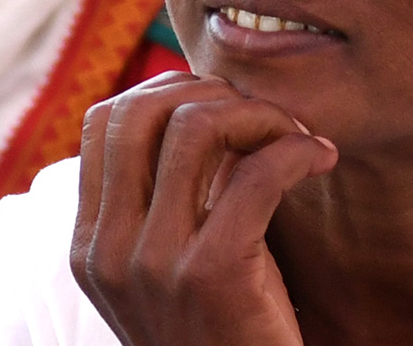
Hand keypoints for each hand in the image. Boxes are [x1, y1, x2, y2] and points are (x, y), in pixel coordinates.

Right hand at [70, 73, 338, 345]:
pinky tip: (320, 160)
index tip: (222, 108)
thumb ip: (172, 193)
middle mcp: (109, 249)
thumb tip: (208, 103)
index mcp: (91, 242)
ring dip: (261, 115)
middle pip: (143, 109)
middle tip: (263, 117)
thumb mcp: (172, 264)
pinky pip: (257, 173)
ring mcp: (154, 263)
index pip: (104, 119)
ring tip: (296, 136)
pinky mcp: (212, 275)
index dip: (167, 91)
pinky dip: (297, 150)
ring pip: (197, 128)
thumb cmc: (225, 330)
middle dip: (211, 92)